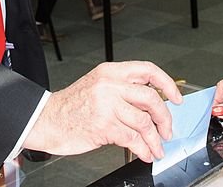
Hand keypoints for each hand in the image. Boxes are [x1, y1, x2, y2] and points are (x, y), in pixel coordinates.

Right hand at [23, 61, 181, 161]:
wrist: (46, 120)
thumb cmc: (72, 106)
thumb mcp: (98, 87)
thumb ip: (123, 90)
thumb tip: (152, 105)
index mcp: (110, 71)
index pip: (148, 70)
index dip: (167, 84)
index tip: (176, 98)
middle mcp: (110, 85)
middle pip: (151, 98)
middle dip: (165, 117)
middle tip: (167, 129)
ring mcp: (107, 105)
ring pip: (144, 121)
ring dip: (155, 139)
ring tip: (157, 147)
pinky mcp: (104, 126)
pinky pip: (133, 138)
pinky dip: (143, 148)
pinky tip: (145, 153)